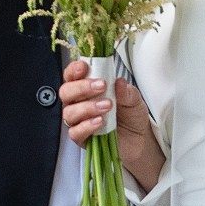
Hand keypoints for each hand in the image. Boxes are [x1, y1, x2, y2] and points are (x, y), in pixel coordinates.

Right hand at [59, 58, 166, 191]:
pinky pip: (75, 132)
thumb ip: (126, 91)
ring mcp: (79, 121)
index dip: (74, 70)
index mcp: (87, 87)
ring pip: (69, 112)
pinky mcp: (82, 138)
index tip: (84, 67)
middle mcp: (79, 103)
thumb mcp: (134, 99)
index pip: (72, 75)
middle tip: (100, 86)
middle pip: (66, 92)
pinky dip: (87, 126)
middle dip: (81, 87)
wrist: (138, 138)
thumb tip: (119, 82)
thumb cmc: (131, 114)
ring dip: (87, 107)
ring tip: (107, 106)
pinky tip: (100, 122)